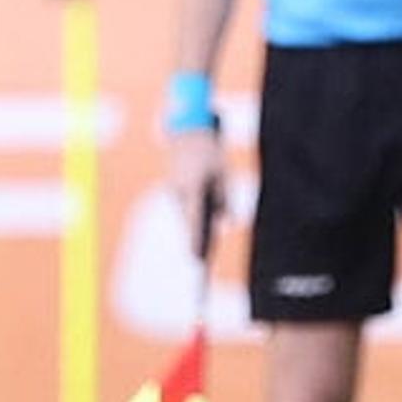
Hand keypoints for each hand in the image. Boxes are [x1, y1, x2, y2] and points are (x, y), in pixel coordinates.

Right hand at [166, 129, 226, 256]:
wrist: (187, 134)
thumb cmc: (208, 152)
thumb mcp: (222, 171)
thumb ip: (224, 196)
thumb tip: (226, 221)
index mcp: (192, 186)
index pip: (195, 218)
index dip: (196, 240)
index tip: (197, 259)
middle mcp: (180, 193)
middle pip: (190, 224)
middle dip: (196, 244)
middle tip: (200, 267)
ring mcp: (176, 193)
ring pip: (188, 218)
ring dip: (195, 235)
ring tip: (202, 260)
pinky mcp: (177, 193)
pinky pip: (187, 212)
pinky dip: (194, 224)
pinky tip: (199, 239)